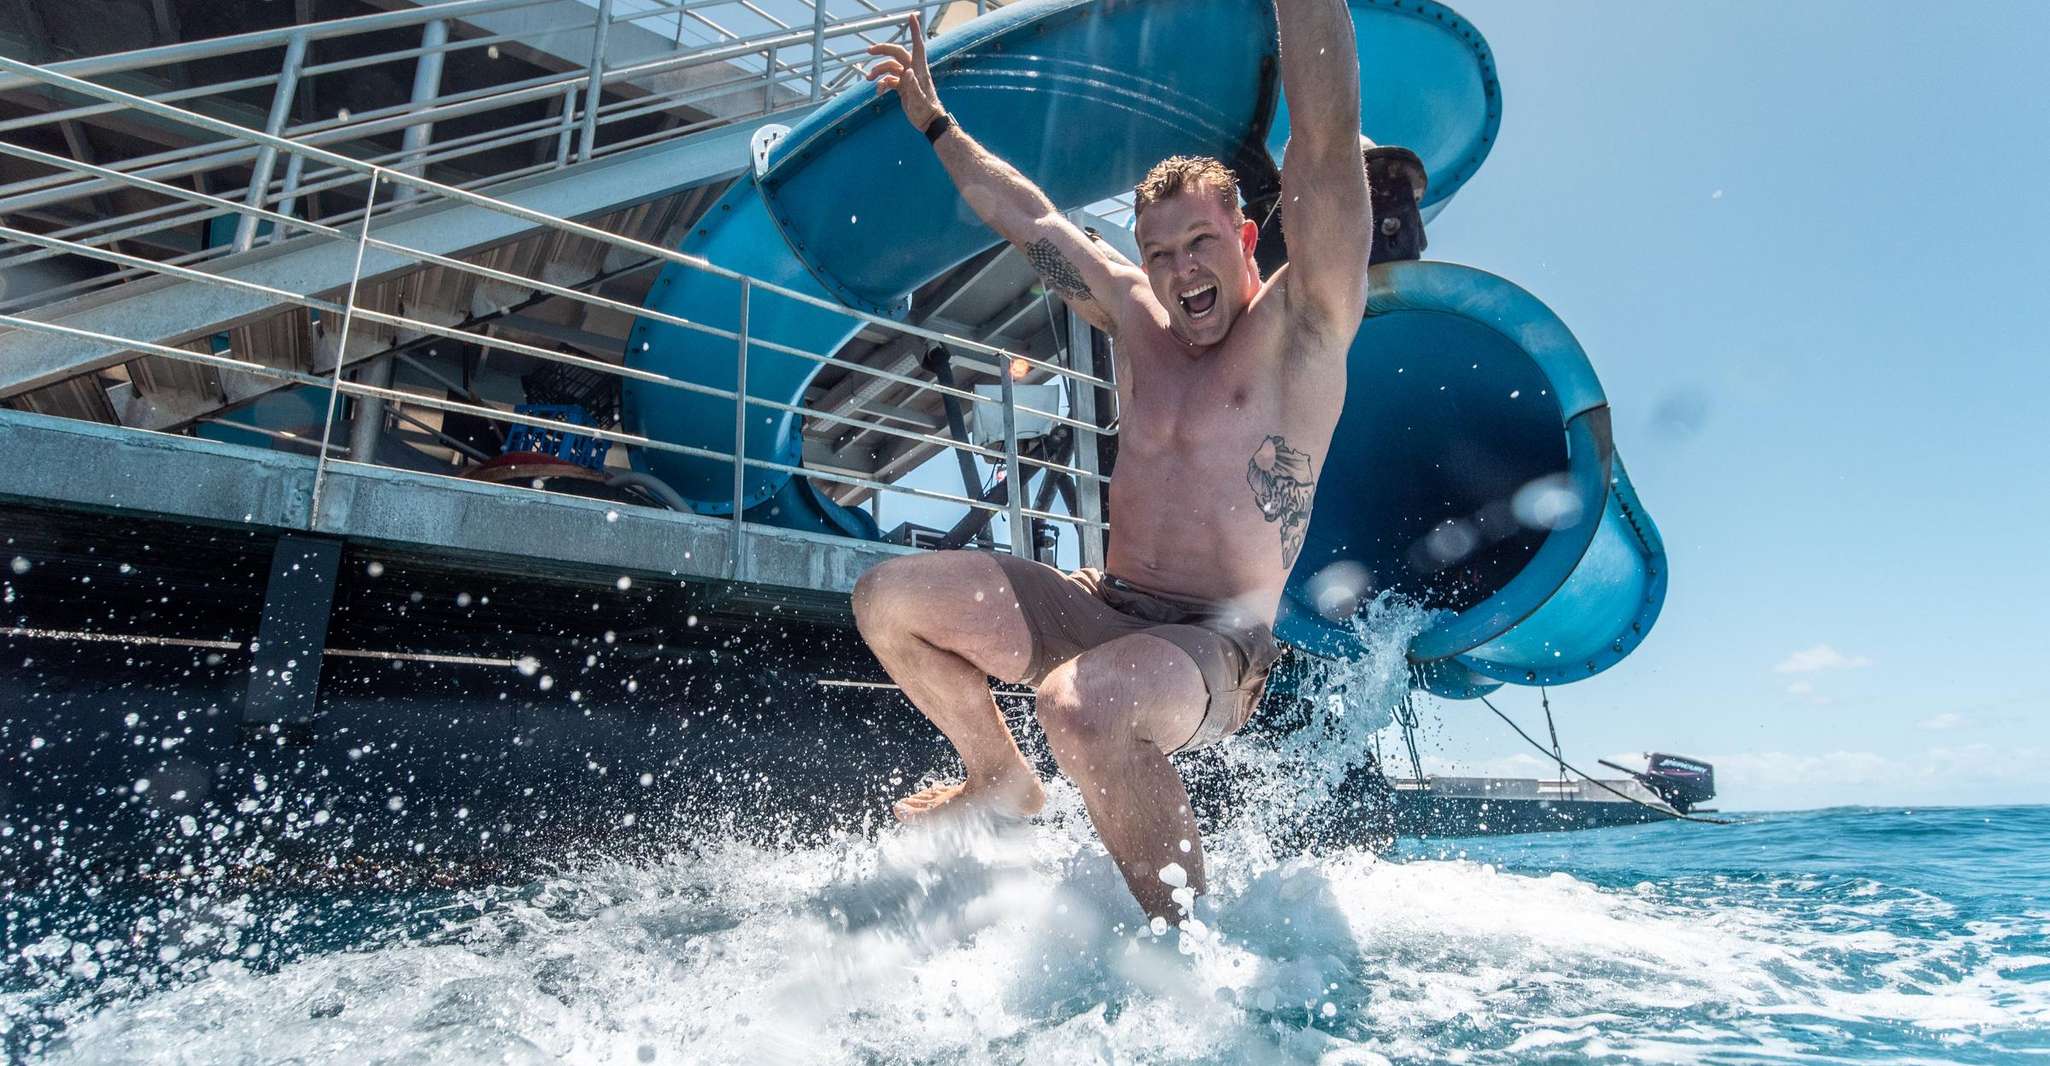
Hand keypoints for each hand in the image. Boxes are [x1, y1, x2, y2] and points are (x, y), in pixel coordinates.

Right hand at [865, 14, 943, 132]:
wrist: (928, 122)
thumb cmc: (926, 110)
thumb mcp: (919, 100)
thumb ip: (914, 86)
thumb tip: (907, 72)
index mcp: (919, 70)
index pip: (917, 46)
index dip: (915, 31)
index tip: (912, 16)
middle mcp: (913, 71)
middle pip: (896, 54)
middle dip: (883, 50)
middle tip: (868, 51)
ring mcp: (907, 78)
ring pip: (889, 67)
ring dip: (878, 71)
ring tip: (868, 78)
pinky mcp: (903, 87)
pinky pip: (888, 81)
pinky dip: (881, 84)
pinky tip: (877, 93)